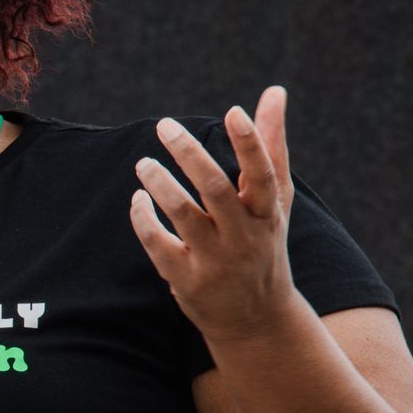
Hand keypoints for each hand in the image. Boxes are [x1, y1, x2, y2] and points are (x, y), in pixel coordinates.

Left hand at [129, 86, 302, 340]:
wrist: (257, 320)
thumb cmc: (263, 244)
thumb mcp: (273, 200)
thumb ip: (271, 146)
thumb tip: (274, 92)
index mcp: (267, 213)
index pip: (262, 174)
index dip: (250, 143)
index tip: (233, 111)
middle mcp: (243, 236)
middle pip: (216, 189)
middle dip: (189, 154)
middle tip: (165, 125)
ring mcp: (215, 260)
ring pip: (182, 215)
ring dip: (159, 184)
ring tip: (143, 163)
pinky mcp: (186, 280)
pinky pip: (157, 243)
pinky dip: (143, 218)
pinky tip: (138, 198)